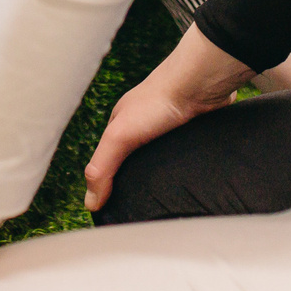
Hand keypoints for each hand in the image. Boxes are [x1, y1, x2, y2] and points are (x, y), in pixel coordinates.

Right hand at [81, 23, 254, 212]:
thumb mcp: (120, 135)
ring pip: (161, 158)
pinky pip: (184, 153)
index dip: (109, 182)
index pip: (109, 159)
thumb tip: (90, 202)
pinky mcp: (193, 130)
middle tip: (143, 207)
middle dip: (137, 180)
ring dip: (163, 174)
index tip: (116, 208)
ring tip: (167, 196)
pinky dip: (183, 165)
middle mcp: (144, 123)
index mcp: (121, 122)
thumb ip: (102, 167)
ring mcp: (169, 127)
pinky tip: (187, 177)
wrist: (201, 82)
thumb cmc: (159, 100)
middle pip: (135, 160)